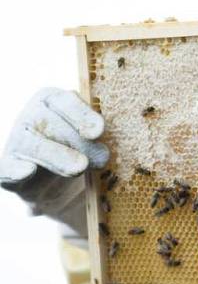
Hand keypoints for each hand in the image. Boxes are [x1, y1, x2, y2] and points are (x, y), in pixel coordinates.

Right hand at [0, 88, 107, 232]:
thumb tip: (100, 144)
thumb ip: (95, 135)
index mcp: (53, 99)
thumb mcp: (93, 138)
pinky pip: (6, 168)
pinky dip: (15, 170)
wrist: (56, 184)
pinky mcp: (6, 167)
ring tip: (80, 168)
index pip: (65, 101)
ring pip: (33, 145)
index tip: (97, 132)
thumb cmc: (80, 149)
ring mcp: (16, 142)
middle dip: (78, 142)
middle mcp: (31, 116)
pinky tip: (27, 171)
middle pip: (52, 124)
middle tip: (101, 159)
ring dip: (58, 156)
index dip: (82, 115)